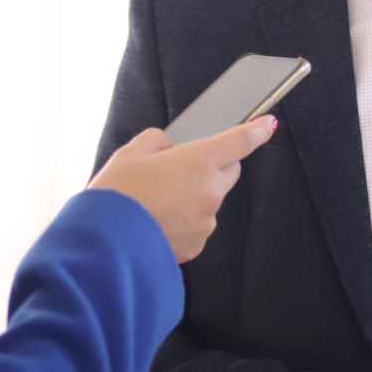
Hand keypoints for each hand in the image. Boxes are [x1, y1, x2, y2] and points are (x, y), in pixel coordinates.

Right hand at [89, 117, 275, 262]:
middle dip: (213, 164)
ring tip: (156, 199)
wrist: (104, 247)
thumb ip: (157, 142)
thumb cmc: (116, 197)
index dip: (256, 130)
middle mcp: (209, 192)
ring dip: (193, 195)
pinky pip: (198, 225)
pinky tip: (156, 220)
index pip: (238, 141)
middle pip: (228, 171)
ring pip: (209, 200)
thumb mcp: (130, 154)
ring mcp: (205, 222)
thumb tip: (168, 147)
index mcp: (198, 162)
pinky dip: (184, 220)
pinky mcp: (196, 245)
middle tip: (181, 165)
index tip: (267, 124)